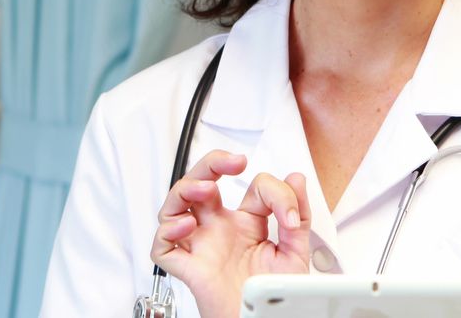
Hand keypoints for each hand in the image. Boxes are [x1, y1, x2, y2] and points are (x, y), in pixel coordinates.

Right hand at [150, 150, 310, 317]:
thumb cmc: (274, 298)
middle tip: (231, 162)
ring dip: (185, 190)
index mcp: (245, 224)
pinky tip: (186, 226)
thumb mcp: (294, 252)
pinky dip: (167, 232)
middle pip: (200, 183)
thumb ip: (297, 216)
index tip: (289, 216)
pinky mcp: (189, 269)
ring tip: (206, 188)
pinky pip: (162, 248)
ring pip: (174, 207)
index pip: (252, 188)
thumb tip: (296, 179)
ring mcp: (201, 247)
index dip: (275, 194)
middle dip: (211, 164)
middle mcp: (219, 230)